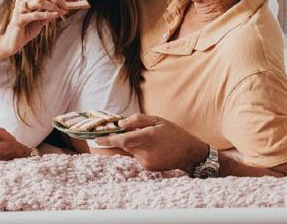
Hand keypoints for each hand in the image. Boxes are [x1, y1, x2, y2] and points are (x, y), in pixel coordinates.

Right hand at [1, 0, 68, 55]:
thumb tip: (62, 9)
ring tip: (61, 11)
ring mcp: (19, 10)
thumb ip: (49, 14)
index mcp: (26, 0)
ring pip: (39, 1)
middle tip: (65, 6)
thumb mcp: (40, 21)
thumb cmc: (26, 31)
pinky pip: (35, 14)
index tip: (64, 1)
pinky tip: (55, 15)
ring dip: (53, 6)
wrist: (13, 43)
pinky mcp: (18, 19)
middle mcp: (22, 2)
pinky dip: (47, 14)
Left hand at [95, 114, 209, 172]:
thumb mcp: (158, 120)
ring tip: (148, 140)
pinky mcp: (148, 168)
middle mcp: (146, 152)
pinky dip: (139, 151)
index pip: (123, 140)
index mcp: (149, 137)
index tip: (97, 139)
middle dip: (117, 140)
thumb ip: (138, 120)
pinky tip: (152, 148)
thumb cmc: (174, 134)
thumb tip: (120, 124)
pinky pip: (137, 157)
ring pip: (130, 151)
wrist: (189, 154)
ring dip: (131, 144)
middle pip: (124, 146)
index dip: (109, 140)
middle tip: (112, 136)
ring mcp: (146, 162)